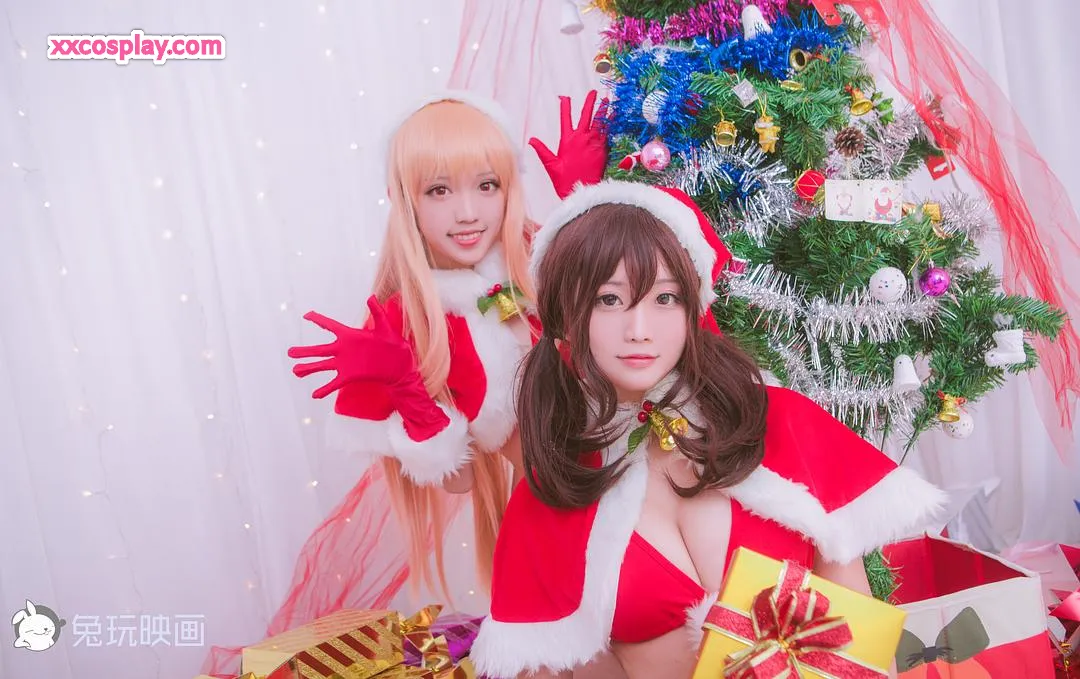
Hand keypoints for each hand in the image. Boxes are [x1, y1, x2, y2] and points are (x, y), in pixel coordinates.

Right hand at [288, 296, 414, 398]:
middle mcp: (343, 349)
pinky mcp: (350, 376)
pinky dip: (324, 389)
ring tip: (295, 371)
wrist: (399, 366)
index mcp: (350, 335)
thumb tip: (371, 297)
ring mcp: (345, 363)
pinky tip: (314, 395)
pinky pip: (334, 383)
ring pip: (322, 365)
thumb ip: (377, 313)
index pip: (330, 326)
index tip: (306, 315)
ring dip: (309, 368)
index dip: (318, 320)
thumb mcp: (386, 328)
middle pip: (319, 349)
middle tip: (289, 352)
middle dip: (304, 351)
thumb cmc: (393, 344)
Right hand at [529, 90, 609, 198]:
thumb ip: (542, 151)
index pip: (565, 118)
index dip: (565, 106)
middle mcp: (581, 139)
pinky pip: (608, 134)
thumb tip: (531, 140)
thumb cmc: (566, 181)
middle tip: (593, 93)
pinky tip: (613, 119)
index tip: (564, 97)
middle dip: (590, 103)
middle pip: (586, 116)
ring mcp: (594, 143)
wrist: (583, 191)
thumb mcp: (551, 165)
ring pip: (599, 122)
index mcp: (568, 140)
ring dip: (603, 111)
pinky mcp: (603, 150)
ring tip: (607, 101)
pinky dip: (610, 125)